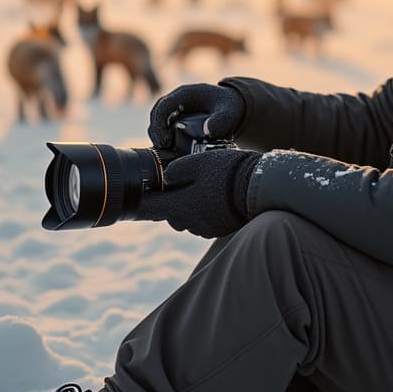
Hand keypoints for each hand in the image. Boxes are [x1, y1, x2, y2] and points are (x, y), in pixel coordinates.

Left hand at [139, 147, 260, 237]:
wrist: (258, 188)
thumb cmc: (226, 172)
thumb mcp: (197, 162)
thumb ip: (176, 170)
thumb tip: (166, 178)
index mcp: (179, 206)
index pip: (149, 209)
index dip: (139, 202)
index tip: (135, 196)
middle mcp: (189, 223)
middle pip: (169, 213)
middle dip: (168, 200)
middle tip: (173, 183)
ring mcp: (205, 228)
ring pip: (186, 217)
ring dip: (187, 206)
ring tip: (198, 187)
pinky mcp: (219, 229)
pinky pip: (202, 220)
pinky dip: (202, 210)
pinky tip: (212, 196)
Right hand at [148, 83, 245, 149]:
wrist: (232, 106)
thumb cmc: (229, 106)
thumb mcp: (229, 113)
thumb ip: (220, 121)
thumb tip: (208, 131)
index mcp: (185, 94)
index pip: (163, 106)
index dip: (159, 123)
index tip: (165, 141)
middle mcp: (176, 100)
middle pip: (157, 115)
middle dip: (157, 133)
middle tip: (164, 149)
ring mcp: (175, 109)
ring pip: (158, 122)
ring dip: (159, 136)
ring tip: (168, 152)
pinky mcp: (176, 119)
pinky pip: (164, 128)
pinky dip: (165, 138)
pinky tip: (172, 151)